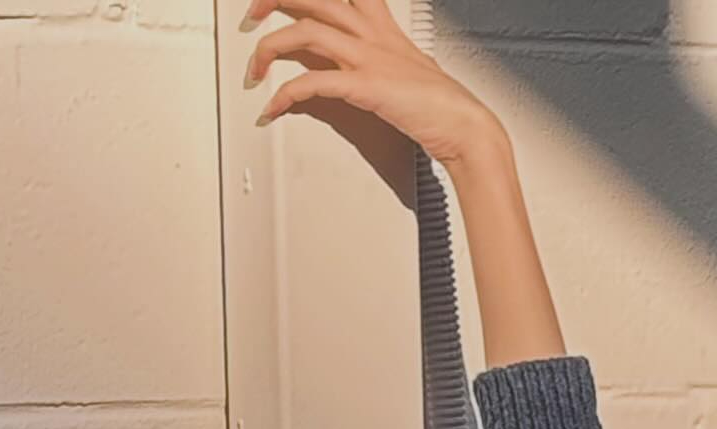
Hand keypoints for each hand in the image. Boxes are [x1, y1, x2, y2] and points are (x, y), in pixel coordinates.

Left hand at [242, 0, 505, 208]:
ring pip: (305, 31)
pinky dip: (283, 96)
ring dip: (269, 46)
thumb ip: (377, 63)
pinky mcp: (365, 87)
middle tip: (251, 13)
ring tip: (253, 67)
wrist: (465, 126)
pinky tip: (272, 108)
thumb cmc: (440, 106)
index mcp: (382, 26)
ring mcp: (368, 58)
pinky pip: (311, 84)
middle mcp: (372, 34)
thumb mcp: (405, 72)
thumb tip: (353, 72)